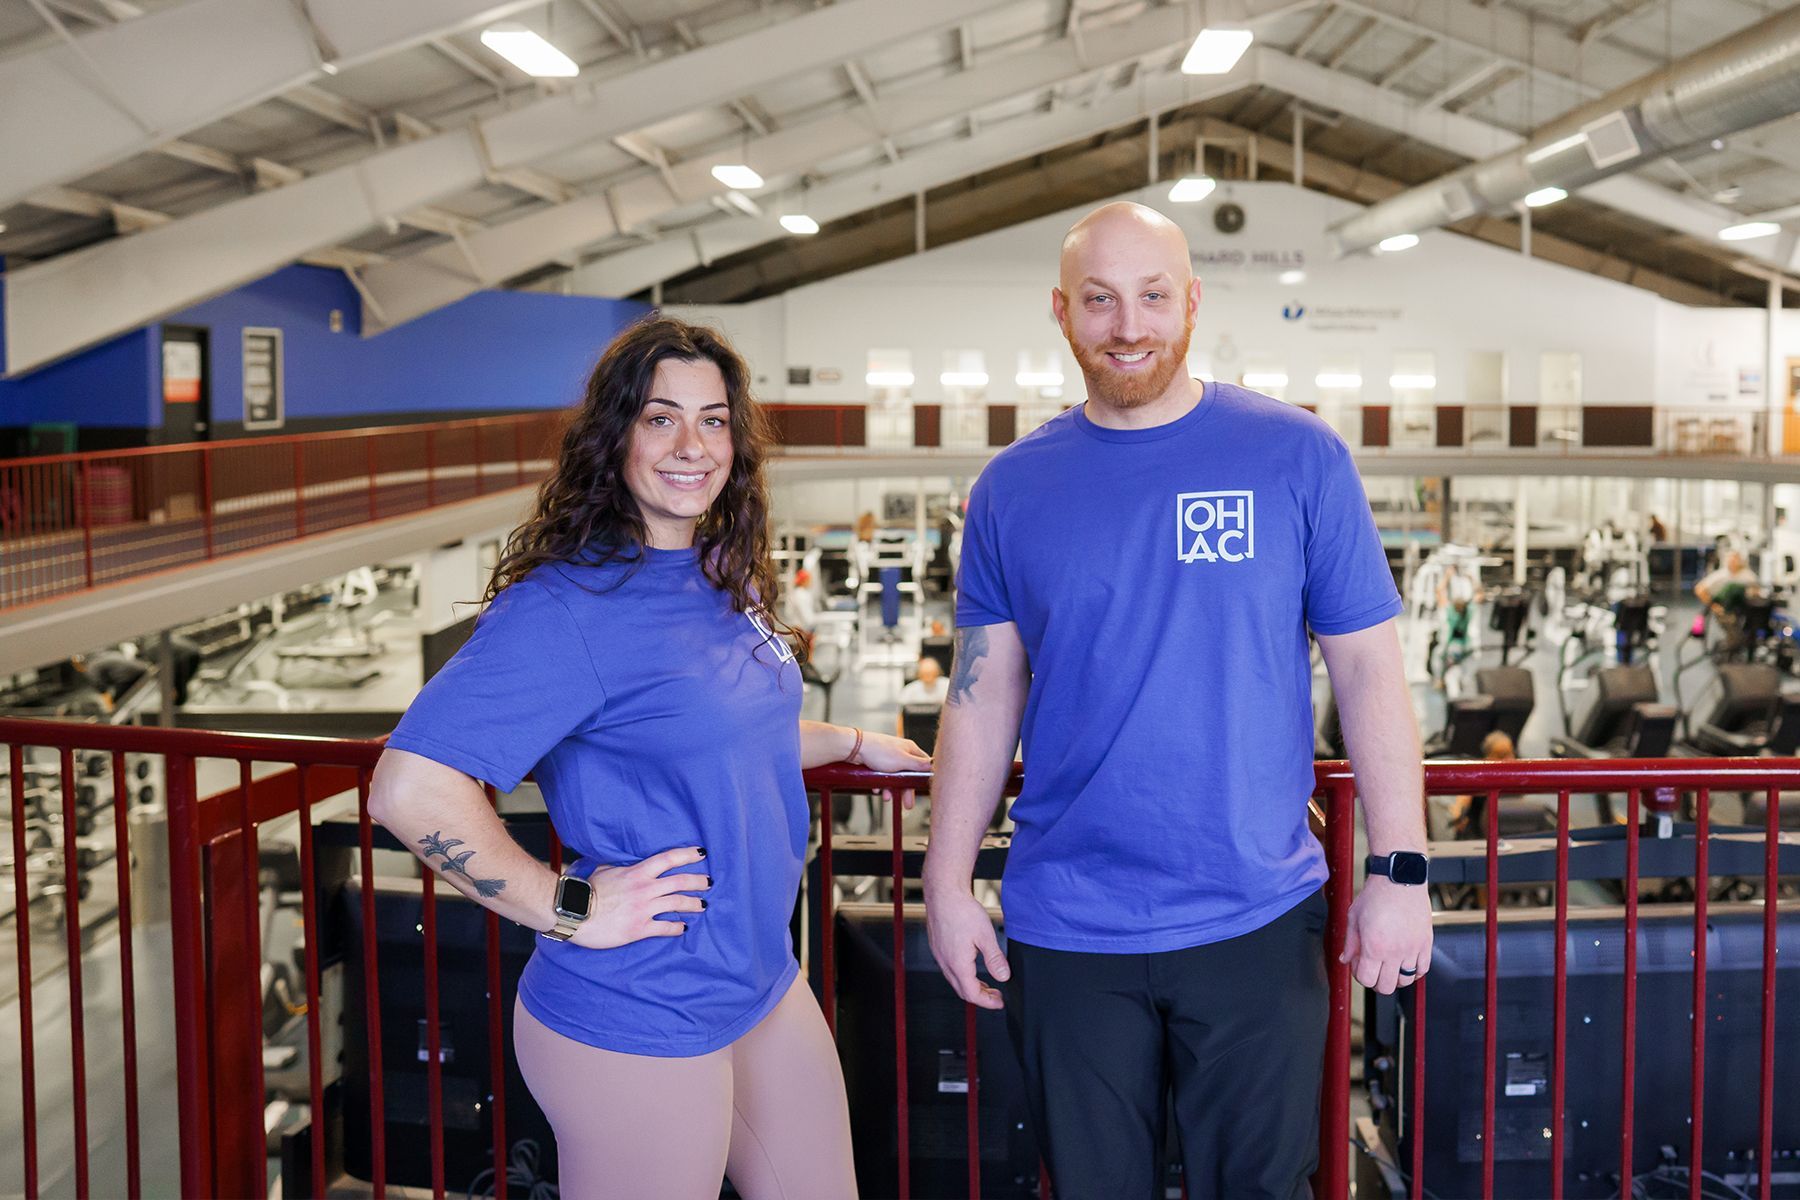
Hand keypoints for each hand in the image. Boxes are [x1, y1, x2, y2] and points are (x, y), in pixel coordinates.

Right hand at [566, 846, 711, 949]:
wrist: (574, 913)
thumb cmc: (586, 891)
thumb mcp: (605, 870)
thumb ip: (622, 867)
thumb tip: (626, 863)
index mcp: (637, 872)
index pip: (669, 858)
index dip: (687, 855)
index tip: (701, 853)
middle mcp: (645, 889)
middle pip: (680, 881)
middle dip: (698, 881)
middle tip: (709, 882)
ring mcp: (644, 909)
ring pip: (677, 904)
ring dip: (693, 904)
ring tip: (703, 905)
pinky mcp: (639, 928)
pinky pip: (665, 927)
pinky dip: (677, 927)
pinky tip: (683, 927)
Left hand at [853, 730, 931, 806]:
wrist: (855, 748)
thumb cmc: (878, 751)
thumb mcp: (903, 761)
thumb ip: (919, 765)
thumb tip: (932, 766)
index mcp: (910, 749)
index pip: (924, 763)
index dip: (923, 778)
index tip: (922, 789)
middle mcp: (901, 752)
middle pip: (908, 774)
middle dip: (907, 790)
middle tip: (908, 804)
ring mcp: (889, 757)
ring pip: (895, 777)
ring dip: (892, 789)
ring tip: (888, 798)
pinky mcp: (878, 761)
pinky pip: (883, 776)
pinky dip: (881, 784)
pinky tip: (877, 789)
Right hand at [924, 883, 1008, 1008]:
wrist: (943, 892)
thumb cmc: (962, 910)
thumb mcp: (985, 936)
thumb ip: (995, 959)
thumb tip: (1003, 977)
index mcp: (957, 964)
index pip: (972, 994)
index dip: (987, 1002)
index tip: (999, 1002)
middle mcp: (945, 963)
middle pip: (962, 990)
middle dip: (980, 996)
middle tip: (995, 995)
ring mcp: (939, 955)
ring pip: (955, 980)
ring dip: (971, 985)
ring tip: (986, 984)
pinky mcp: (938, 947)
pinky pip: (950, 969)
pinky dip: (963, 974)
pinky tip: (972, 966)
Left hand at [1339, 876, 1432, 993]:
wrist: (1399, 879)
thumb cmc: (1376, 895)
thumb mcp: (1354, 917)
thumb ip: (1350, 942)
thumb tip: (1345, 959)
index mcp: (1374, 947)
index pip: (1366, 979)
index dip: (1359, 975)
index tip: (1358, 965)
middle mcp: (1395, 951)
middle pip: (1386, 987)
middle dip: (1376, 981)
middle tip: (1373, 968)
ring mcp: (1412, 949)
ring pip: (1405, 981)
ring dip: (1395, 977)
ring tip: (1388, 964)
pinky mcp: (1426, 943)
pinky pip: (1423, 969)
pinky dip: (1414, 971)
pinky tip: (1404, 961)